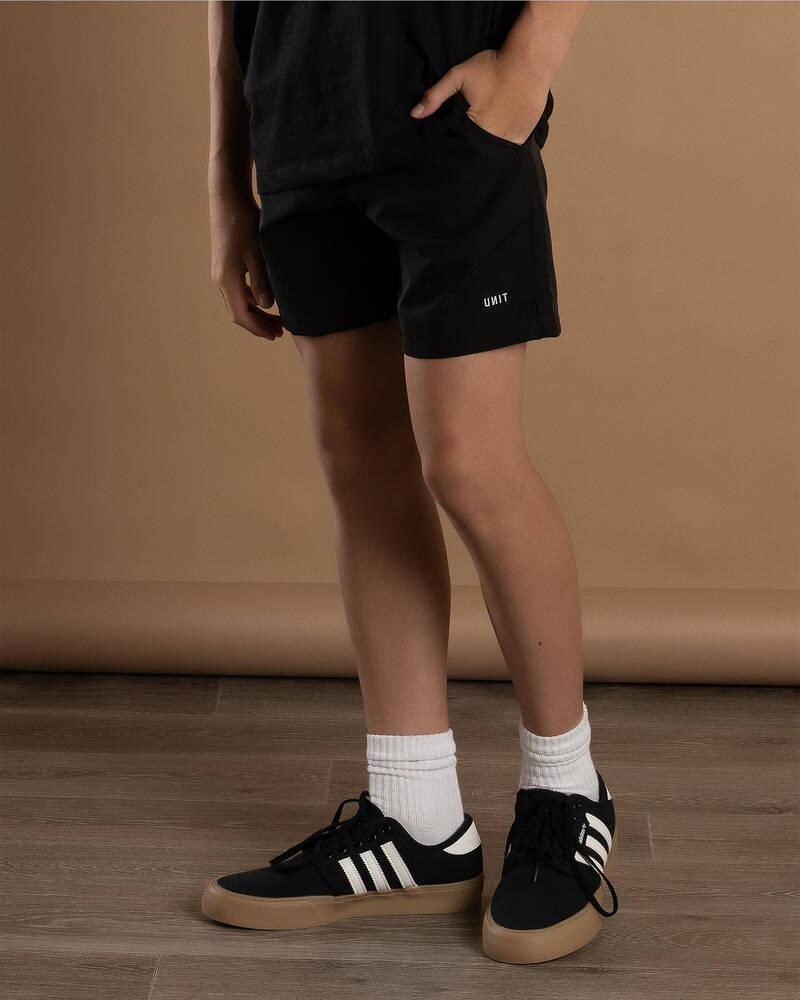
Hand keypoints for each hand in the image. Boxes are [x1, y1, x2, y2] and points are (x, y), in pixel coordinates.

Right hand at [209, 189, 282, 339]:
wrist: (227, 199)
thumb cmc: (244, 222)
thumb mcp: (257, 253)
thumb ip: (262, 281)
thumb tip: (267, 306)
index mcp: (227, 279)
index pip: (242, 315)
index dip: (258, 328)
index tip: (276, 335)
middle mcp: (220, 280)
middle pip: (239, 313)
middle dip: (259, 325)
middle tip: (280, 332)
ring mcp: (221, 273)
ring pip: (238, 303)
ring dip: (256, 314)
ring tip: (276, 320)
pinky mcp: (225, 266)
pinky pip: (237, 291)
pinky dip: (251, 301)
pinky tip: (266, 301)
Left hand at [410, 49, 549, 146]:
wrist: (529, 61)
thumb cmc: (493, 67)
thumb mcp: (459, 76)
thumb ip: (436, 96)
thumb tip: (414, 114)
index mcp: (476, 128)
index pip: (461, 147)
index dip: (457, 144)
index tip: (456, 138)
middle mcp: (494, 137)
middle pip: (478, 150)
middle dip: (473, 146)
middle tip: (474, 131)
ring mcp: (512, 137)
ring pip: (495, 150)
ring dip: (490, 145)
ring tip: (488, 130)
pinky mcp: (524, 134)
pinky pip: (511, 145)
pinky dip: (505, 141)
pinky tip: (502, 129)